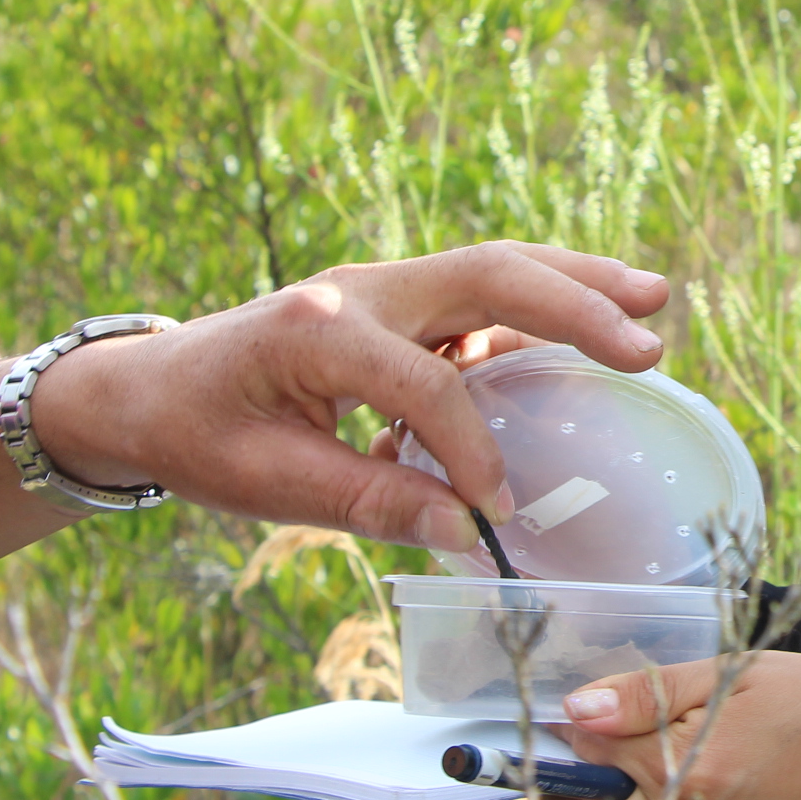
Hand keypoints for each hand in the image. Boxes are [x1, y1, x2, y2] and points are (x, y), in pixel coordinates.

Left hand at [33, 242, 668, 549]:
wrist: (145, 389)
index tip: (499, 507)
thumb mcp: (267, 483)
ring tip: (655, 299)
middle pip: (488, 276)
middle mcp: (360, 287)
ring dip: (578, 282)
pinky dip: (546, 299)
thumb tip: (466, 533)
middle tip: (650, 341)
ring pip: (497, 266)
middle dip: (576, 305)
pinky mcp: (400, 301)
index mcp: (319, 328)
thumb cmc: (197, 436)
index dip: (472, 448)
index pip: (427, 382)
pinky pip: (484, 290)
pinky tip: (598, 320)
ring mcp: (384, 286)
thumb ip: (370, 503)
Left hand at [548, 653, 800, 799]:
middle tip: (605, 751)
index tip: (587, 716)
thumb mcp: (734, 676)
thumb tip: (577, 711)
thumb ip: (647, 695)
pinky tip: (705, 791)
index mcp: (686, 775)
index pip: (587, 758)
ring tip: (673, 762)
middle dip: (583, 787)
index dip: (579, 731)